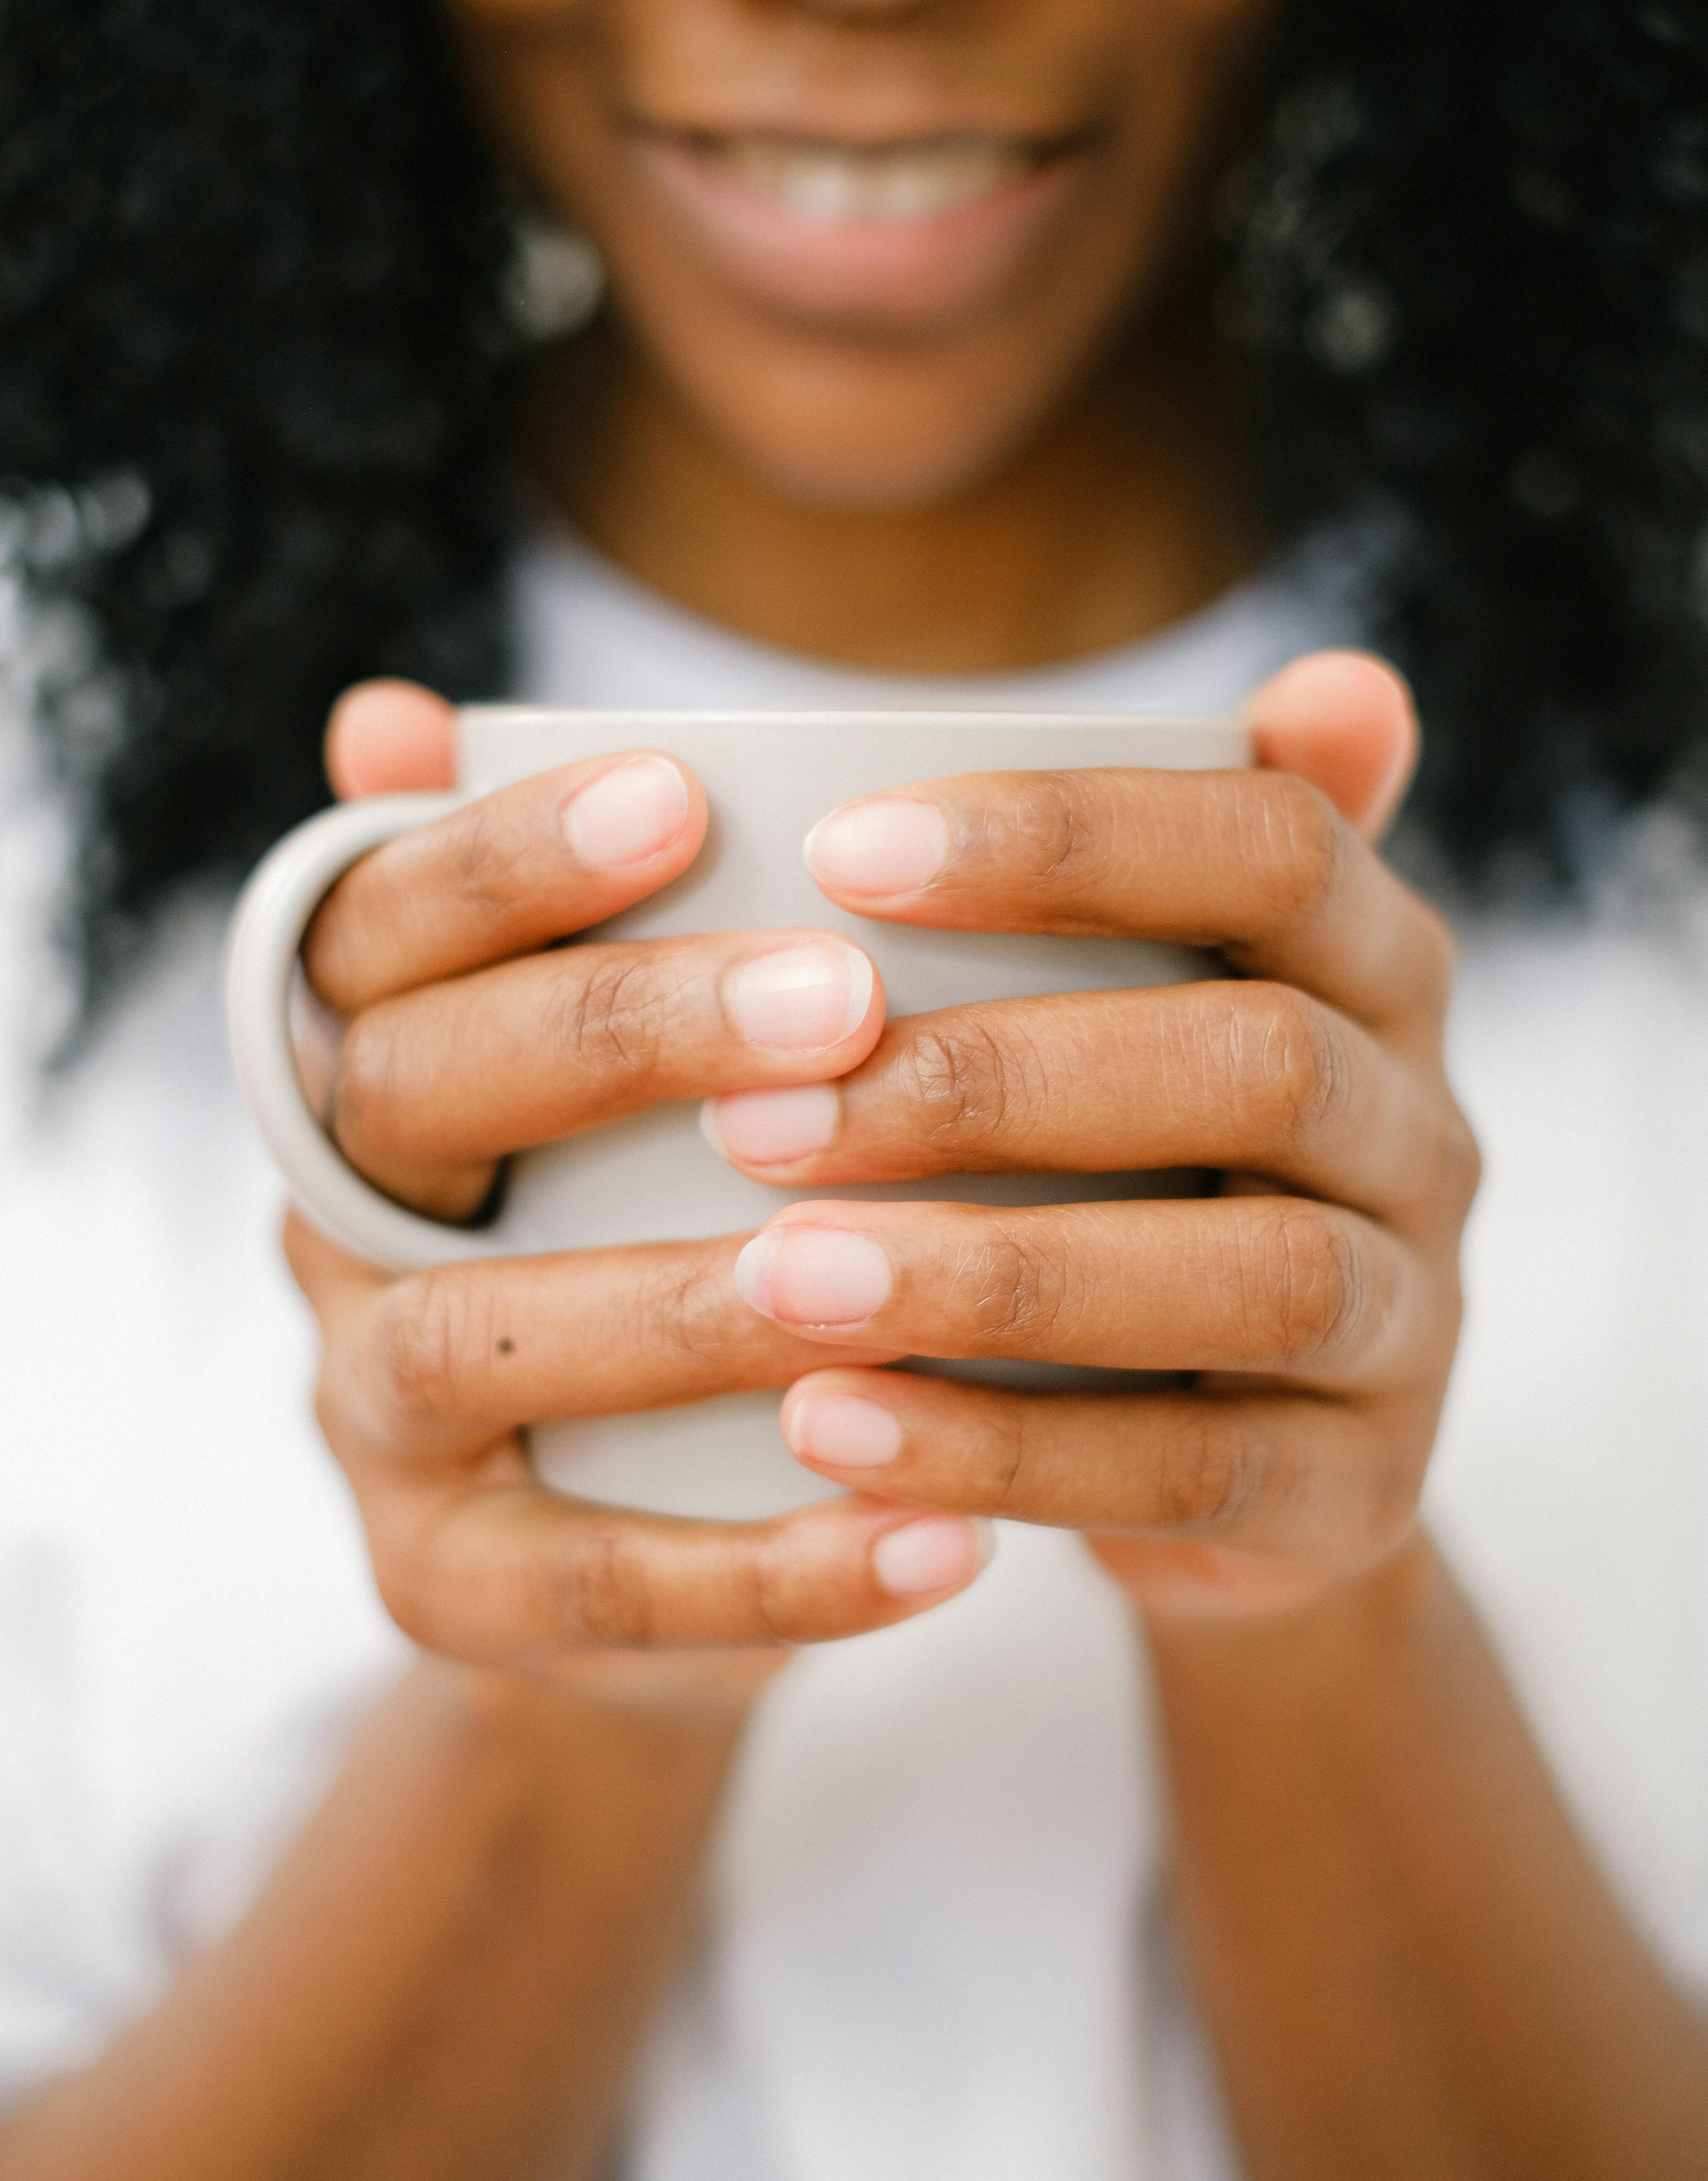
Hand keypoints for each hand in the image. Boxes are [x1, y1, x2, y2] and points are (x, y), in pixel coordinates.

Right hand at [285, 684, 995, 1712]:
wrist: (645, 1533)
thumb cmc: (670, 1230)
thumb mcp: (637, 1083)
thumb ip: (591, 913)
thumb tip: (402, 714)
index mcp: (373, 1068)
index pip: (378, 929)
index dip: (507, 858)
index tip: (683, 795)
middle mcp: (336, 1224)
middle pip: (414, 1097)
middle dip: (619, 1036)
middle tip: (837, 999)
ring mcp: (369, 1414)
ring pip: (477, 1333)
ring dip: (682, 1301)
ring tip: (875, 1271)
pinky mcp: (443, 1586)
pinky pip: (591, 1583)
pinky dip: (770, 1569)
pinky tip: (945, 1536)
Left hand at [707, 654, 1478, 1615]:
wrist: (1242, 1468)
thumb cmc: (1140, 1180)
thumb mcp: (1153, 1018)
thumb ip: (1173, 869)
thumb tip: (1339, 686)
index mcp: (1378, 972)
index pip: (1276, 847)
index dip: (1072, 838)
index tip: (840, 852)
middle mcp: (1425, 1131)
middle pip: (1257, 1068)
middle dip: (996, 1081)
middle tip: (756, 1112)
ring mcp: (1417, 1322)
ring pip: (1251, 1280)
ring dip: (996, 1278)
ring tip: (777, 1283)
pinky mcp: (1363, 1494)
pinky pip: (1192, 1475)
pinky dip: (1005, 1457)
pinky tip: (829, 1430)